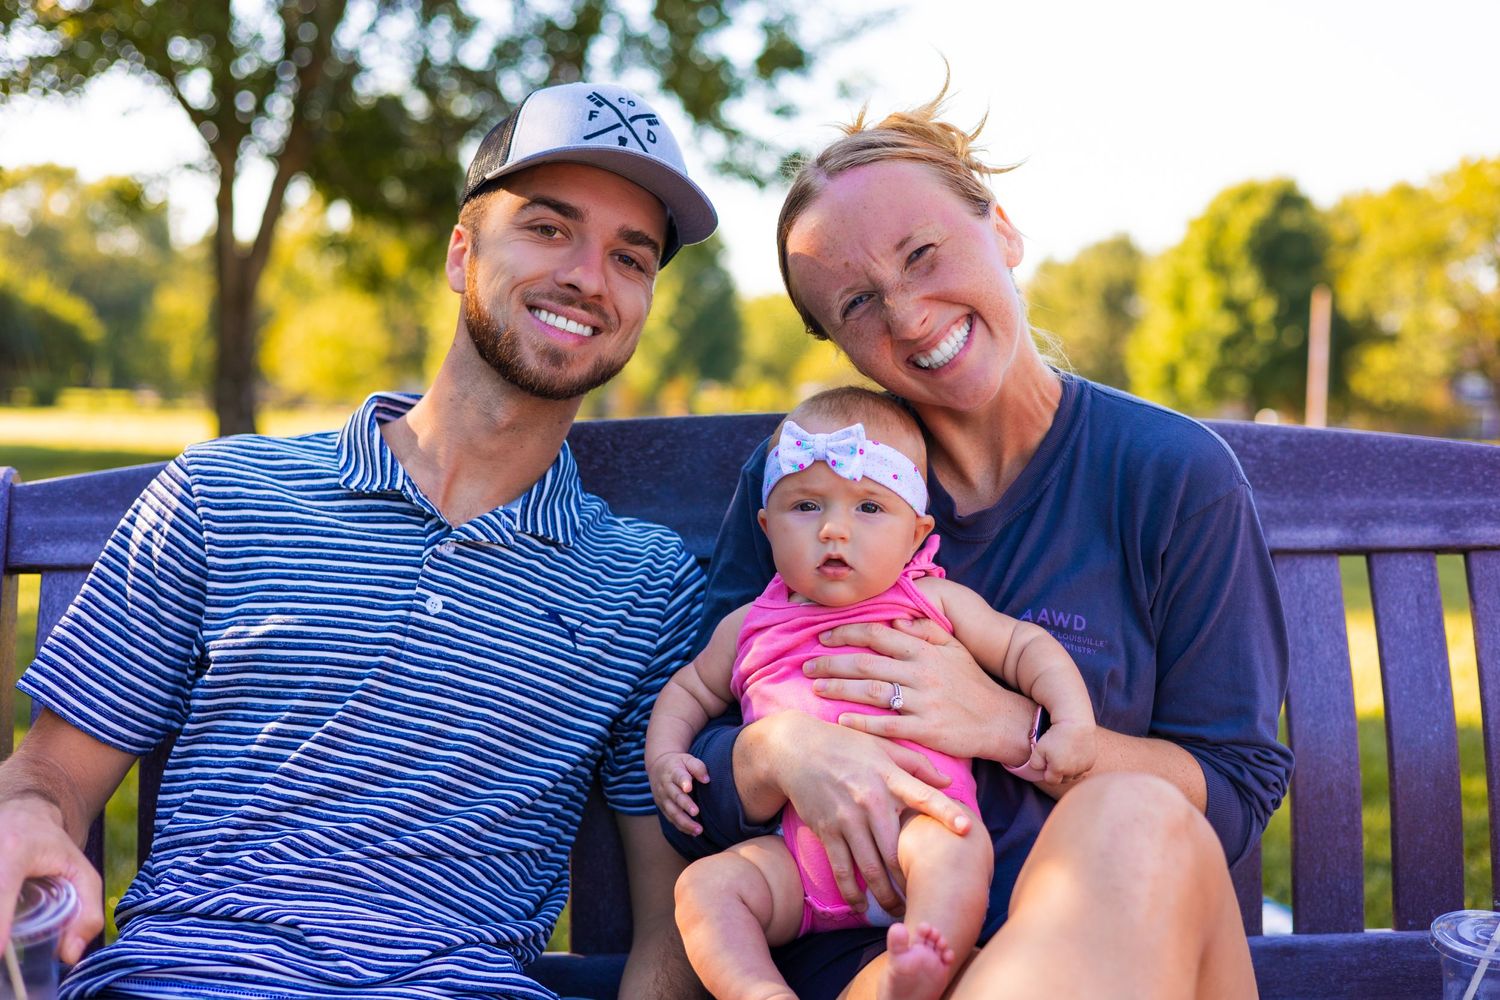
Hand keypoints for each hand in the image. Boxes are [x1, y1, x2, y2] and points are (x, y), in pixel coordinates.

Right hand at [0, 796, 102, 963]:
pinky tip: (6, 916)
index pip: (1, 886)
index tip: (0, 952)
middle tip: (8, 951)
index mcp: (15, 850)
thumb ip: (87, 913)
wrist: (23, 816)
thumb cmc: (53, 848)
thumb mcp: (82, 872)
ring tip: (8, 928)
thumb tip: (69, 955)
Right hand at [649, 752, 709, 835]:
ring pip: (672, 811)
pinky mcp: (663, 808)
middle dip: (685, 805)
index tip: (689, 788)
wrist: (657, 767)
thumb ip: (697, 767)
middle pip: (675, 796)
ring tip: (698, 829)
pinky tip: (693, 832)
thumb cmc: (678, 764)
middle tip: (696, 812)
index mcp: (673, 771)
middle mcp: (666, 786)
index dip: (683, 781)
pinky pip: (671, 819)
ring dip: (685, 821)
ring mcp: (663, 798)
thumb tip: (707, 779)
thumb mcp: (687, 759)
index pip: (678, 776)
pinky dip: (681, 826)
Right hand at [736, 712, 967, 916]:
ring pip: (871, 868)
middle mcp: (869, 800)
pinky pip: (842, 870)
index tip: (965, 830)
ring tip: (899, 912)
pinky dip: (853, 893)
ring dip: (886, 896)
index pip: (922, 796)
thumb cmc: (846, 746)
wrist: (796, 749)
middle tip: (926, 897)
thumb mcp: (882, 747)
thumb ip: (916, 764)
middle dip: (911, 879)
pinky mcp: (827, 831)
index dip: (945, 813)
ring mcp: (846, 819)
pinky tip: (861, 908)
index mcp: (888, 777)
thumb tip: (948, 784)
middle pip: (897, 850)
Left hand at [805, 617, 1033, 765]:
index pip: (878, 634)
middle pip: (867, 663)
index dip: (847, 633)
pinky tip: (841, 721)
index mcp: (925, 650)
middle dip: (832, 662)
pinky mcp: (927, 730)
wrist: (1002, 721)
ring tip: (816, 689)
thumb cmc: (973, 684)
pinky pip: (888, 726)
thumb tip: (897, 620)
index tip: (823, 637)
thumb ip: (926, 631)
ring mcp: (924, 701)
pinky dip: (863, 723)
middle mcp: (922, 672)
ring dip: (840, 689)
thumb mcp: (955, 649)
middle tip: (806, 666)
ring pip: (872, 691)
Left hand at [1030, 719, 1096, 784]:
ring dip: (1069, 770)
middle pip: (1063, 779)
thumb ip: (1035, 763)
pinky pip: (1082, 769)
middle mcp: (1072, 771)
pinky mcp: (1090, 762)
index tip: (1046, 763)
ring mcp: (1082, 767)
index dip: (1046, 772)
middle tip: (1055, 759)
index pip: (1050, 780)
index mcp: (1058, 769)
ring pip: (1074, 775)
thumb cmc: (1056, 735)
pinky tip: (1074, 754)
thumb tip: (1038, 770)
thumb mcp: (1038, 748)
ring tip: (1065, 756)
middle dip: (1058, 773)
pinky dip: (1078, 765)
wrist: (1076, 724)